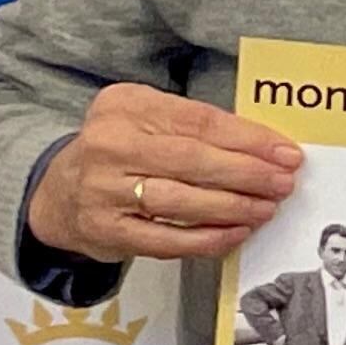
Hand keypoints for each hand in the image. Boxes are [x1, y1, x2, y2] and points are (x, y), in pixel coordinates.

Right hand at [28, 83, 301, 259]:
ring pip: (182, 200)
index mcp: (125, 106)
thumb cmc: (122, 154)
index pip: (200, 121)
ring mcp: (103, 189)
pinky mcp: (106, 229)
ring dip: (233, 207)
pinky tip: (236, 233)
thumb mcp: (149, 121)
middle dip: (248, 173)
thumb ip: (197, 128)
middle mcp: (109, 143)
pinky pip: (166, 239)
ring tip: (266, 207)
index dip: (250, 139)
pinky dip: (207, 238)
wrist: (59, 195)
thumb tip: (266, 148)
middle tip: (283, 183)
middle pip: (194, 159)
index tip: (286, 153)